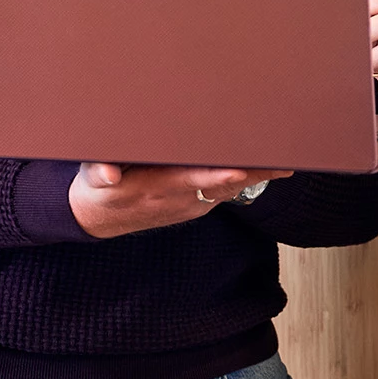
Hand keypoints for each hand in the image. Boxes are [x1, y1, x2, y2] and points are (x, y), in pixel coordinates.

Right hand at [70, 162, 293, 238]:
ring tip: (287, 160)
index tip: (240, 169)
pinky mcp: (195, 202)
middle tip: (283, 161)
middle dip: (254, 173)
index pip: (195, 180)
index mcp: (157, 187)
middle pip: (225, 185)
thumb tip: (107, 174)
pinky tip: (267, 166)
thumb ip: (98, 171)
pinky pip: (227, 191)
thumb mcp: (90, 178)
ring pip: (231, 189)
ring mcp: (191, 203)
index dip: (220, 176)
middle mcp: (180, 198)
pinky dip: (248, 179)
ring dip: (258, 177)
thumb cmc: (97, 188)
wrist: (97, 218)